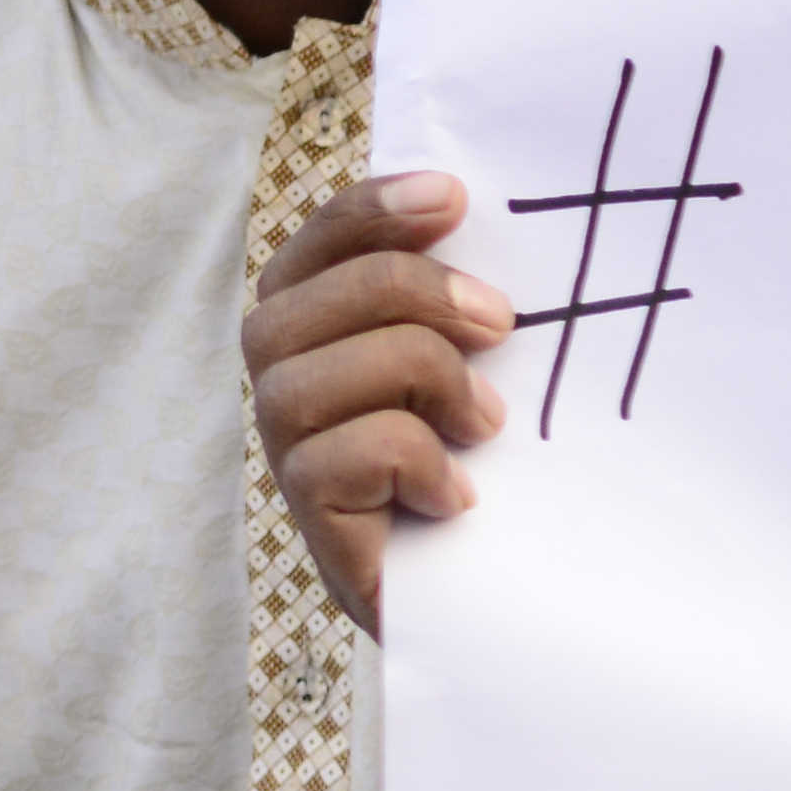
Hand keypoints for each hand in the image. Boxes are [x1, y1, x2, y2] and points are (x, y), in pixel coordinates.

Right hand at [245, 169, 511, 637]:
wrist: (508, 592)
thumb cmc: (503, 463)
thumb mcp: (490, 365)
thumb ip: (467, 299)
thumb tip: (484, 211)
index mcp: (320, 324)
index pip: (317, 243)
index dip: (372, 210)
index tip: (458, 197)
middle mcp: (281, 379)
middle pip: (306, 298)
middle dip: (412, 291)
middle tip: (503, 325)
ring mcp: (285, 449)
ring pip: (314, 375)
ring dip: (424, 380)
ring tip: (486, 426)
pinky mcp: (307, 514)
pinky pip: (340, 457)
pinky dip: (416, 463)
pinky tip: (458, 496)